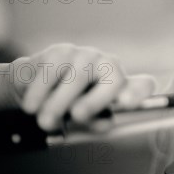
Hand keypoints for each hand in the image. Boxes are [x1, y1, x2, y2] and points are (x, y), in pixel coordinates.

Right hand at [10, 43, 155, 130]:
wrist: (36, 90)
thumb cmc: (70, 107)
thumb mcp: (85, 119)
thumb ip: (97, 121)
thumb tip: (106, 122)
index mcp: (122, 85)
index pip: (142, 86)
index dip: (139, 93)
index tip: (128, 103)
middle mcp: (109, 65)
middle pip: (113, 80)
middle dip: (96, 101)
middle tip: (78, 116)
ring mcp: (86, 55)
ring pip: (77, 78)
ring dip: (59, 103)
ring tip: (46, 122)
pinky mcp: (60, 51)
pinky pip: (51, 72)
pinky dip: (40, 93)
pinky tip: (31, 106)